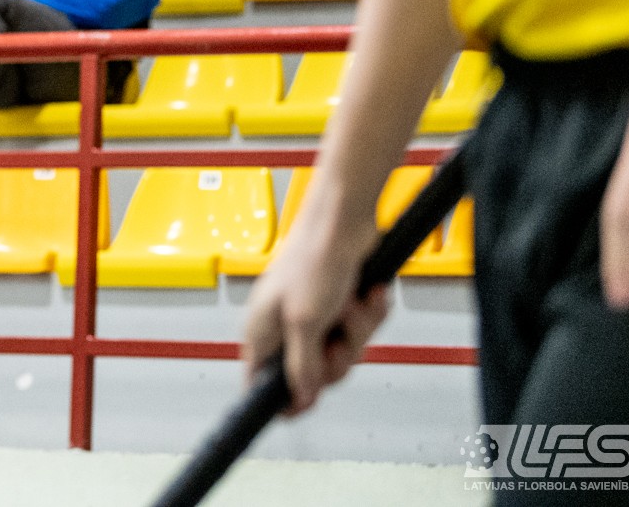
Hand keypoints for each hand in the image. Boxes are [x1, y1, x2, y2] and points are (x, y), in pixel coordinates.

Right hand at [240, 201, 390, 414]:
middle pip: (312, 374)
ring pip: (342, 352)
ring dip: (358, 331)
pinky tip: (366, 296)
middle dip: (337, 357)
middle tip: (339, 340)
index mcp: (262, 331)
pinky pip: (358, 331)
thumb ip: (302, 365)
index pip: (259, 381)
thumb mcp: (306, 321)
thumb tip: (299, 398)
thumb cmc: (312, 259)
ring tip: (354, 306)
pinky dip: (369, 315)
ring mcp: (313, 317)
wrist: (343, 222)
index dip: (282, 398)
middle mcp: (285, 327)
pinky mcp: (338, 306)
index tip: (303, 406)